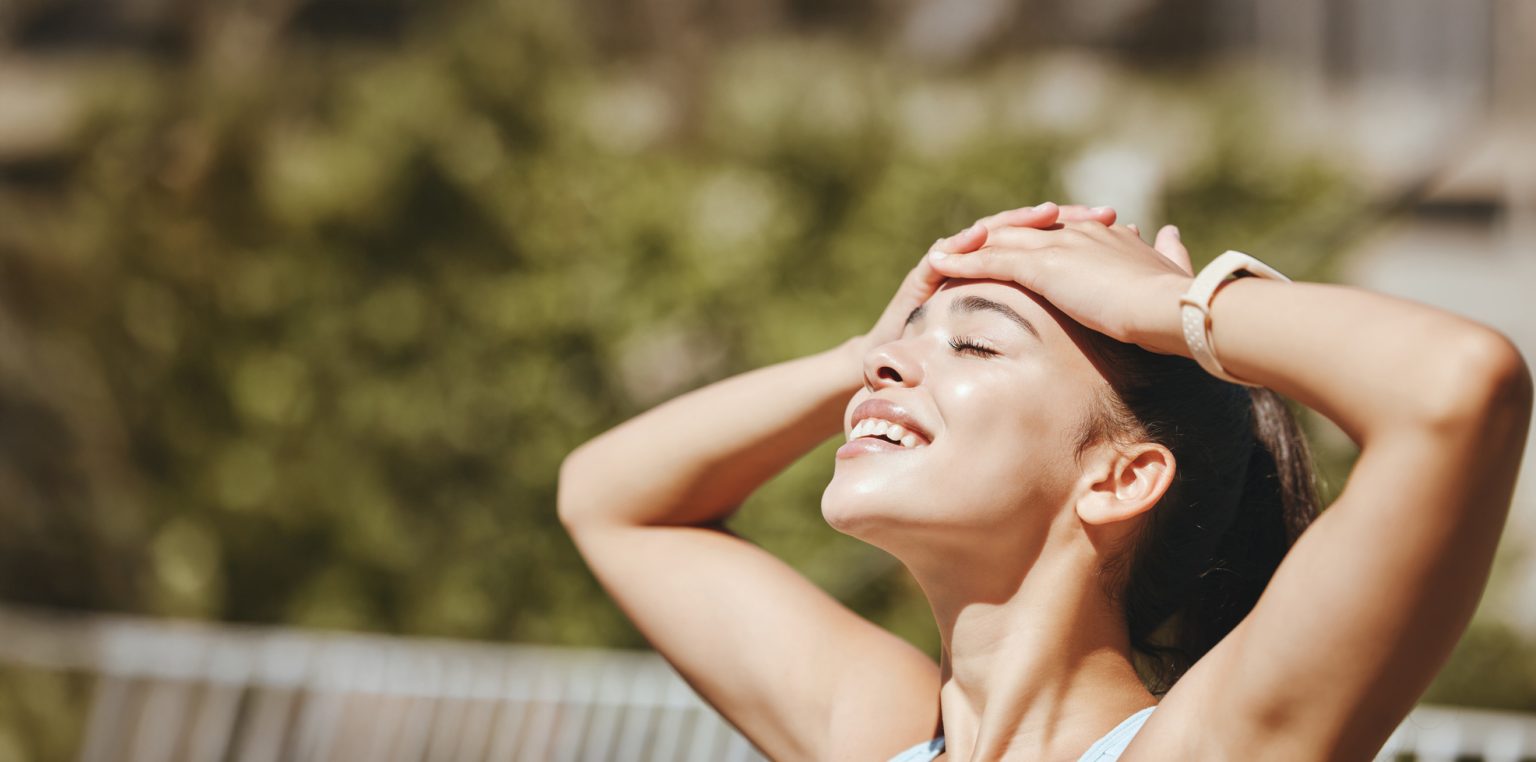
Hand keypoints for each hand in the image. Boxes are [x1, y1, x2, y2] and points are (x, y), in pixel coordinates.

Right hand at [845, 203, 1117, 371]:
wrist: (901, 372)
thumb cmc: (957, 363)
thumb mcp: (1014, 343)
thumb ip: (1047, 325)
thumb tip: (1101, 323)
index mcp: (1009, 275)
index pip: (1045, 243)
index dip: (1080, 232)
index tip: (1117, 224)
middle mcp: (982, 263)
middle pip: (1021, 231)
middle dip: (1056, 219)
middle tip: (1093, 212)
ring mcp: (952, 265)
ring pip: (985, 234)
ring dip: (1014, 224)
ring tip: (1044, 215)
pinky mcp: (922, 279)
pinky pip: (943, 254)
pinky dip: (961, 245)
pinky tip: (980, 237)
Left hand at [925, 221, 1196, 353]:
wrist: (1171, 307)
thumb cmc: (1176, 301)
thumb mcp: (1171, 272)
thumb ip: (1170, 252)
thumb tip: (1172, 235)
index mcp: (1104, 236)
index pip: (1061, 233)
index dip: (1036, 240)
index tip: (1018, 249)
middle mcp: (1076, 234)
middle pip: (1025, 230)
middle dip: (995, 239)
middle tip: (966, 248)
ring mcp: (1057, 248)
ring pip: (1001, 241)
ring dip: (969, 247)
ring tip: (940, 256)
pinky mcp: (1042, 267)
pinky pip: (991, 260)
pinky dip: (963, 261)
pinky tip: (939, 265)